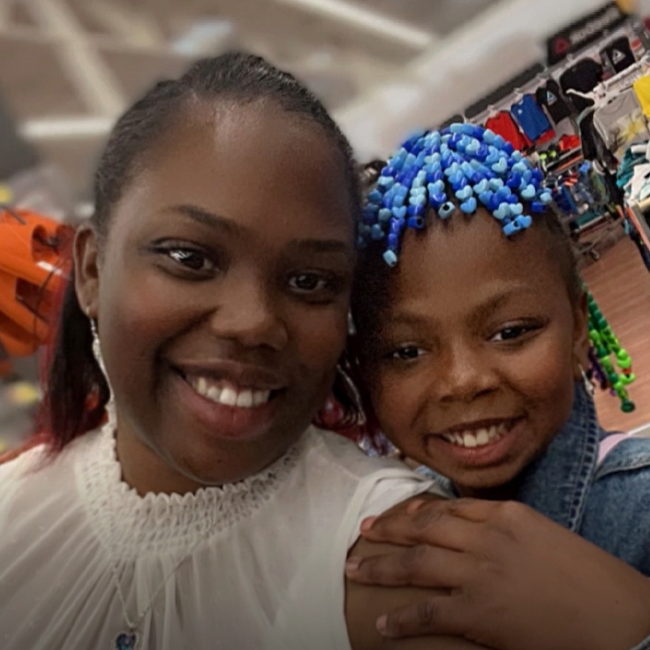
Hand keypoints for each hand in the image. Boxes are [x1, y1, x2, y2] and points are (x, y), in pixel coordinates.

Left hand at [345, 498, 649, 649]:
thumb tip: (475, 529)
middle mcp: (486, 537)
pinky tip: (384, 624)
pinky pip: (428, 612)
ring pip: (417, 563)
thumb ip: (507, 527)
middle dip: (390, 529)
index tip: (397, 515)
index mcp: (506, 514)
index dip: (417, 510)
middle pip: (425, 528)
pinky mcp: (478, 613)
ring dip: (381, 566)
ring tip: (354, 567)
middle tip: (364, 530)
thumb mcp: (546, 535)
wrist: (618, 618)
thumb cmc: (589, 578)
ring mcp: (479, 574)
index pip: (449, 505)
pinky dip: (402, 618)